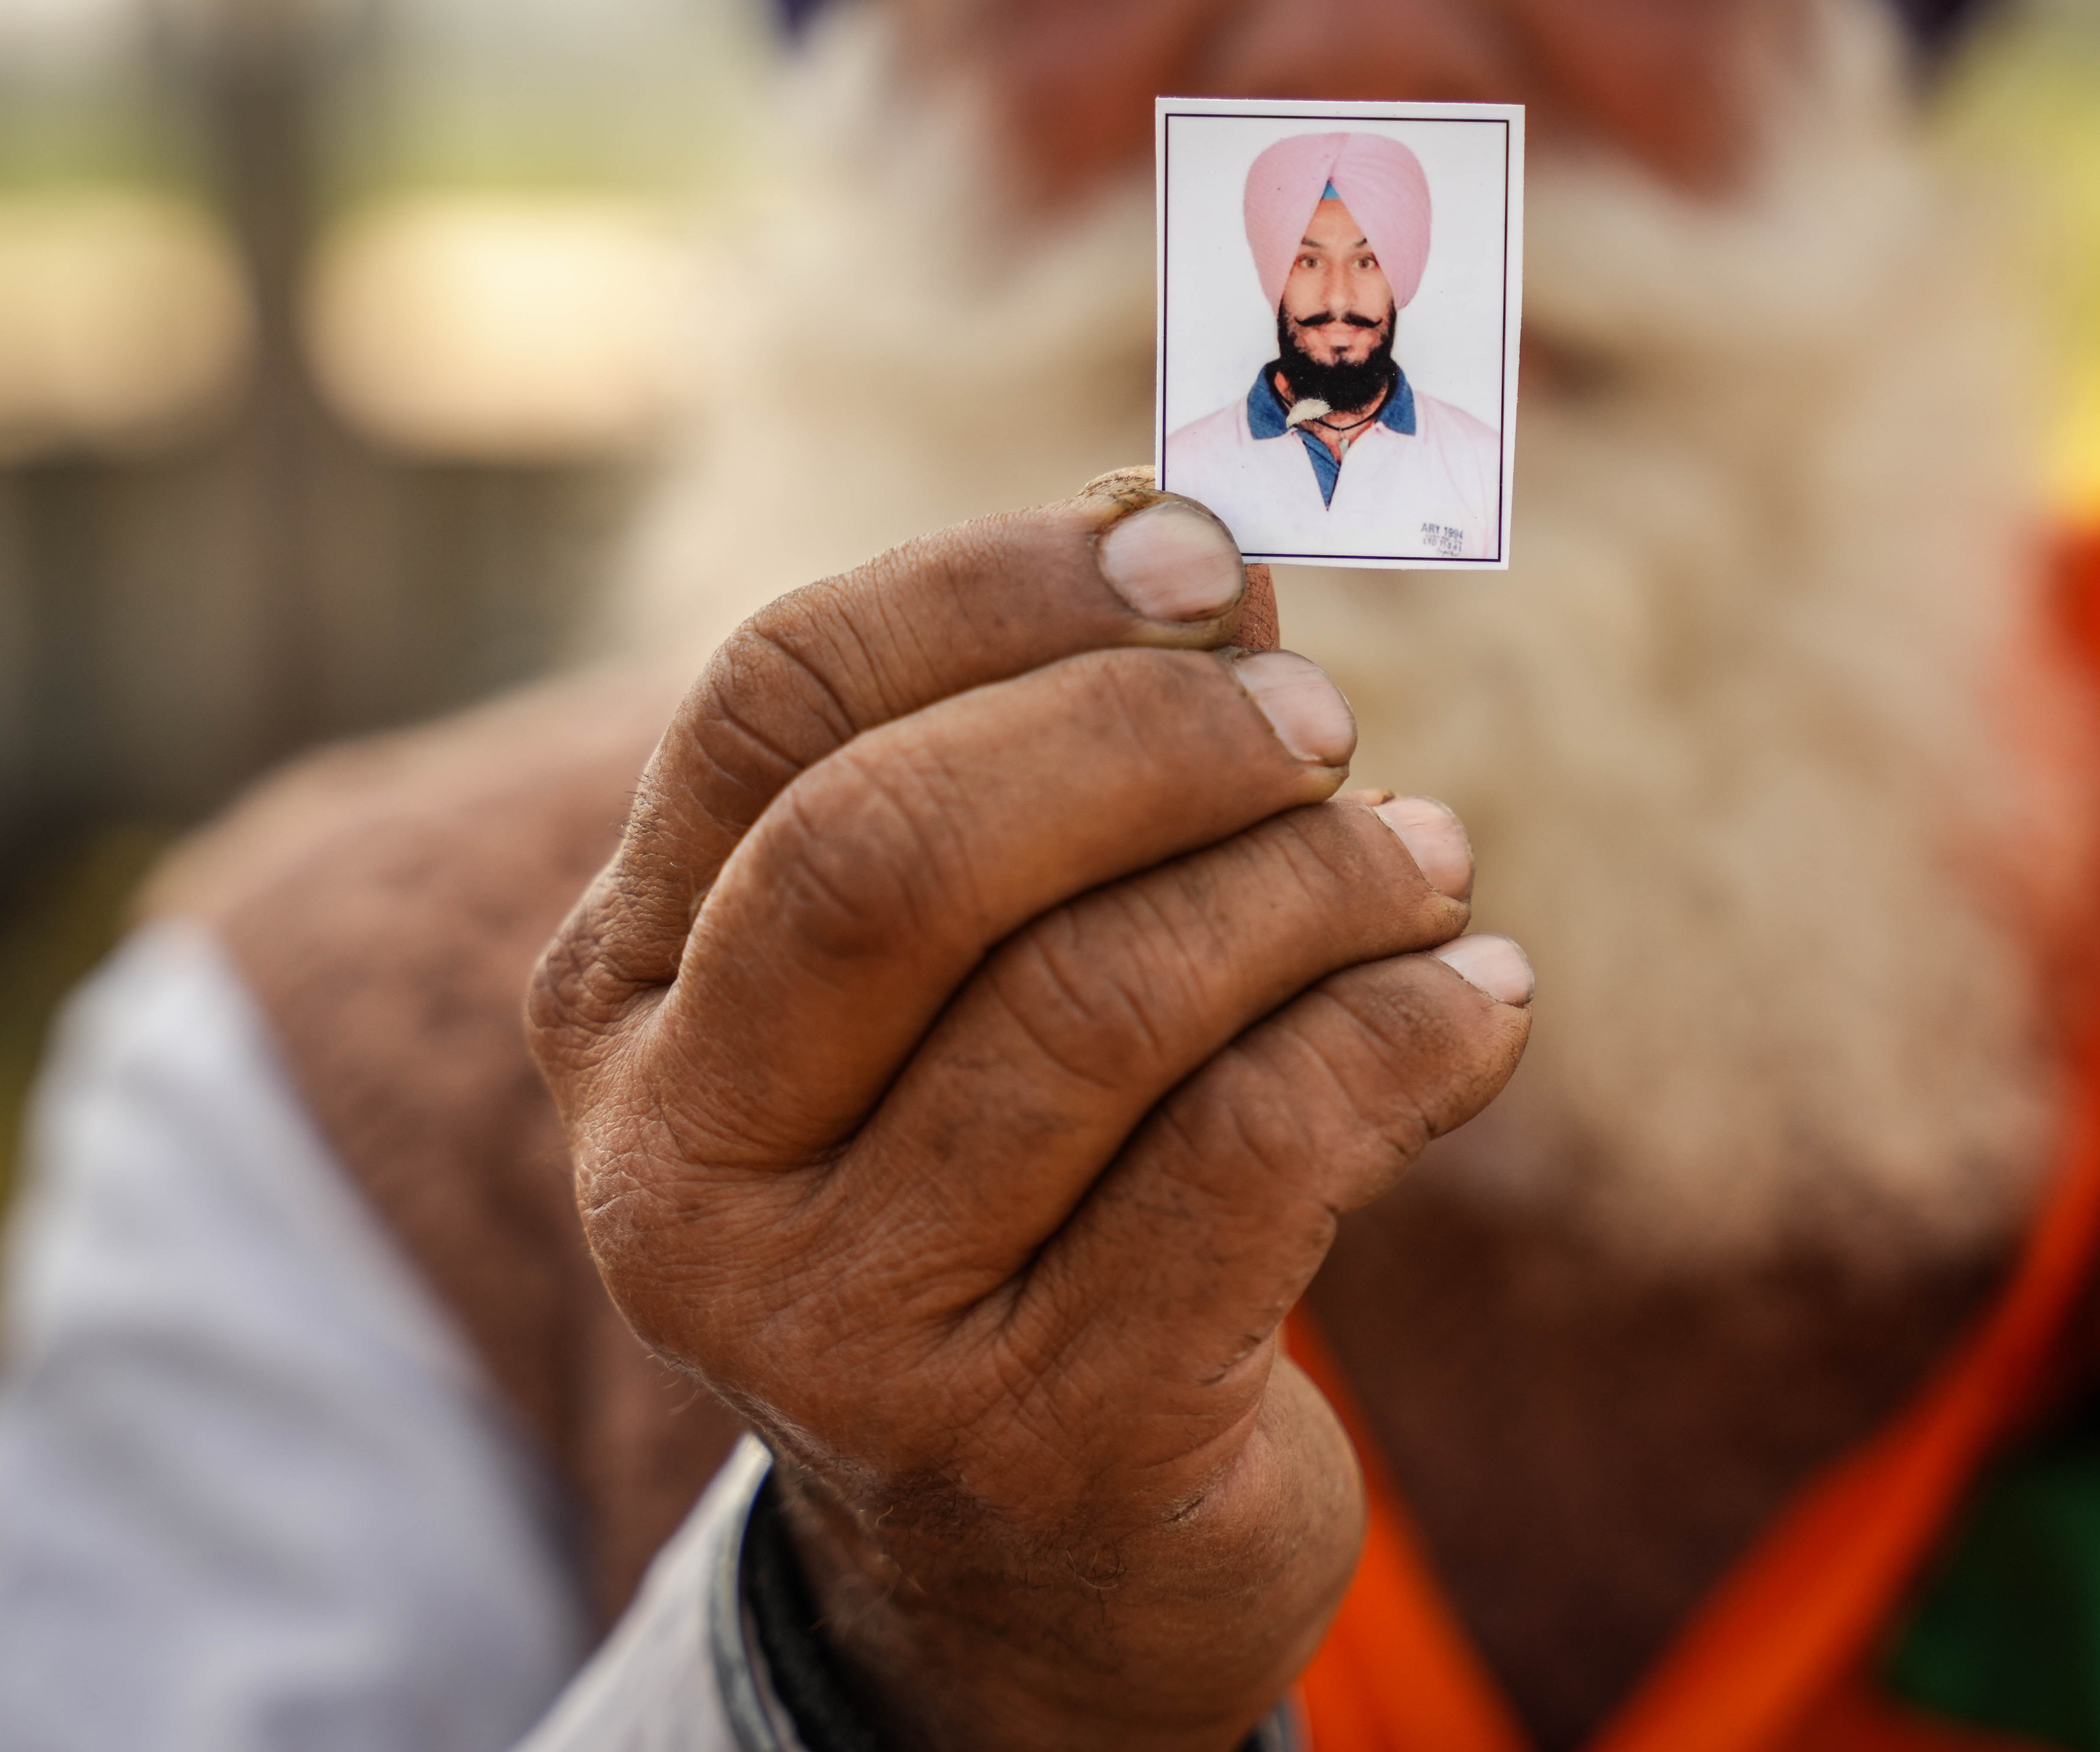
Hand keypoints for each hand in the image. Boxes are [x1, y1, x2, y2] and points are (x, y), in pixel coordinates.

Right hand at [526, 486, 1532, 1751]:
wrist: (1038, 1544)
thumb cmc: (1022, 1179)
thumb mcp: (983, 972)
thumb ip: (1068, 758)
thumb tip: (1221, 559)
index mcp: (625, 995)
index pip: (775, 700)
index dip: (998, 588)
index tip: (1201, 555)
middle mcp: (681, 1168)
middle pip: (898, 854)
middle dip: (1149, 744)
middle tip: (1325, 727)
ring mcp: (840, 1330)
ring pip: (1103, 1003)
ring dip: (1316, 888)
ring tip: (1427, 864)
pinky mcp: (1043, 1439)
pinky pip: (1257, 1155)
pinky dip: (1406, 1036)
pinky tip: (1474, 1002)